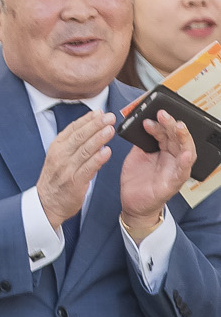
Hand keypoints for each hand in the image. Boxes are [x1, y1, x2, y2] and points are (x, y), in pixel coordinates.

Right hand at [35, 109, 116, 229]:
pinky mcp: (74, 182)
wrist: (47, 203)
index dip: (86, 120)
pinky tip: (107, 151)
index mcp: (57, 147)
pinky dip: (97, 159)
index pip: (72, 129)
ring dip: (98, 139)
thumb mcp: (59, 157)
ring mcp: (66, 169)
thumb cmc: (56, 179)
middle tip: (109, 117)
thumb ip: (74, 144)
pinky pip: (88, 168)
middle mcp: (60, 156)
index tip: (99, 112)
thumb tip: (92, 128)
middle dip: (95, 125)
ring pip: (84, 150)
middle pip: (79, 137)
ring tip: (110, 129)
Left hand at [120, 109, 198, 238]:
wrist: (132, 203)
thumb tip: (139, 123)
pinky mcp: (173, 183)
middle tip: (164, 114)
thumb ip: (141, 141)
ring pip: (185, 151)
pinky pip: (182, 172)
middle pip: (177, 138)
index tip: (152, 114)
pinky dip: (185, 163)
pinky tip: (185, 154)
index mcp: (164, 150)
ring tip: (178, 127)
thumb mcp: (136, 155)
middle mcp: (172, 158)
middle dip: (171, 125)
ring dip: (183, 138)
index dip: (160, 123)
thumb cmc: (137, 179)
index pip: (166, 133)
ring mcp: (175, 170)